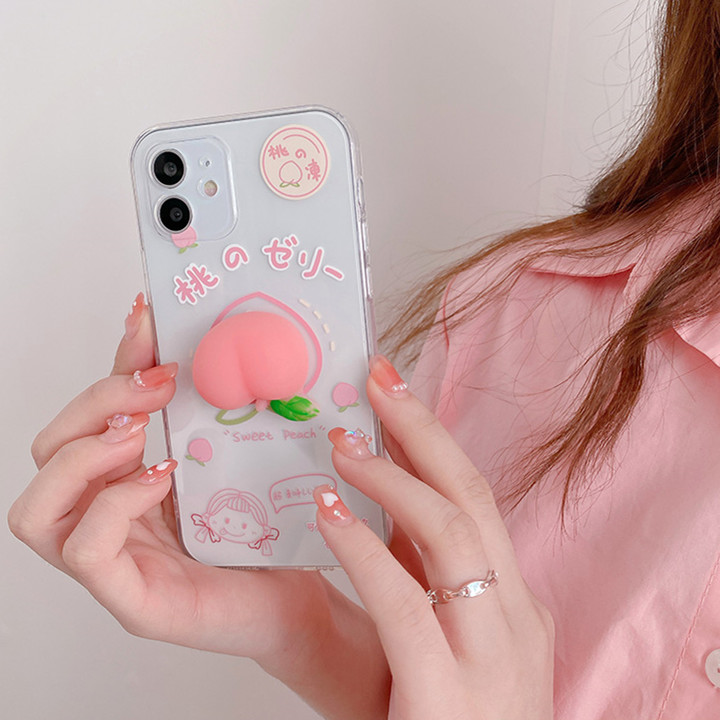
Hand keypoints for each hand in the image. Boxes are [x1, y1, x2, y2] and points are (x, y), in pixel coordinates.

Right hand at [7, 295, 389, 719]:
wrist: (305, 598)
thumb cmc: (273, 534)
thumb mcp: (237, 458)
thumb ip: (210, 416)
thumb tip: (207, 347)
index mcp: (127, 482)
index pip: (91, 416)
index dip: (112, 364)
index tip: (148, 323)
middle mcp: (108, 519)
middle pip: (48, 453)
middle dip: (96, 403)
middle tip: (155, 383)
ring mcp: (114, 564)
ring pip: (37, 510)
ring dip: (86, 453)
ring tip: (142, 432)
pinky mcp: (134, 601)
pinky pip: (86, 550)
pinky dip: (115, 504)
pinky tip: (160, 479)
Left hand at [313, 356, 554, 718]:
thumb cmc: (445, 719)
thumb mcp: (450, 640)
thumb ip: (424, 574)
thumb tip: (384, 493)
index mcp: (515, 601)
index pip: (474, 499)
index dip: (431, 438)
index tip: (392, 390)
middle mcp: (516, 618)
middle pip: (471, 497)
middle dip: (422, 429)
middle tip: (376, 379)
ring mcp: (493, 658)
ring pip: (450, 536)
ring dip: (391, 478)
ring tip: (341, 442)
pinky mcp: (450, 699)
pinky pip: (406, 605)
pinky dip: (365, 550)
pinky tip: (328, 512)